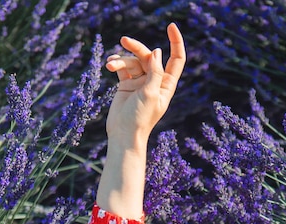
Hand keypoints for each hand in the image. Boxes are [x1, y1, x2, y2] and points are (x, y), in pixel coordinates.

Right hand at [104, 22, 185, 143]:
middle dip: (137, 48)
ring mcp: (140, 83)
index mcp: (166, 85)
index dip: (175, 42)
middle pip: (149, 56)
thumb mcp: (150, 94)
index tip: (170, 26)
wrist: (123, 134)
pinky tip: (109, 64)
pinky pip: (123, 68)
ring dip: (121, 60)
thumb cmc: (140, 118)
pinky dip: (116, 64)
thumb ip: (155, 72)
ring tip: (111, 64)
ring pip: (133, 61)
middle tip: (125, 41)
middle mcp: (154, 82)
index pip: (176, 60)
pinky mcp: (126, 85)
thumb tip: (157, 51)